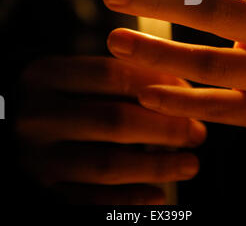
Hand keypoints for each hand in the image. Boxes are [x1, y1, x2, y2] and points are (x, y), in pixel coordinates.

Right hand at [14, 55, 205, 204]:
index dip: (156, 82)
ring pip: (106, 165)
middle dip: (165, 128)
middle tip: (197, 132)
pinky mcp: (42, 191)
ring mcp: (37, 158)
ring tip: (190, 164)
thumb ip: (111, 77)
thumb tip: (175, 85)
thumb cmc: (52, 96)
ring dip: (156, 166)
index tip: (187, 90)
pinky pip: (91, 201)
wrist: (7, 123)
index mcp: (45, 77)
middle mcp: (38, 116)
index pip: (110, 75)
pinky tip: (159, 195)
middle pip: (113, 120)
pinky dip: (129, 200)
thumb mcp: (69, 75)